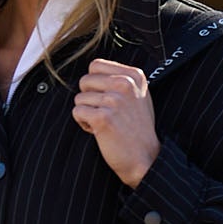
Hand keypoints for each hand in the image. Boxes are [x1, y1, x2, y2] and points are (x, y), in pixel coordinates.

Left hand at [73, 58, 160, 187]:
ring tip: (104, 123)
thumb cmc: (138, 128)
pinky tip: (99, 131)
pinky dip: (84, 123)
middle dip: (89, 98)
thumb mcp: (139, 95)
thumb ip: (120, 78)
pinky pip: (77, 112)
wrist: (145, 158)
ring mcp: (114, 100)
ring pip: (79, 98)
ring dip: (87, 113)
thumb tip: (94, 68)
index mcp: (134, 75)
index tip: (107, 98)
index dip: (94, 83)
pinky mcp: (102, 117)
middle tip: (104, 113)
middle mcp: (125, 84)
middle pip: (85, 81)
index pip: (95, 65)